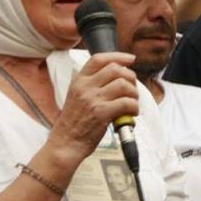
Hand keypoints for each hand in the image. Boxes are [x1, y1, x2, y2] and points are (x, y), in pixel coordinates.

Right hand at [47, 52, 138, 166]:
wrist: (65, 144)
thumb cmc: (74, 123)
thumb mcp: (76, 96)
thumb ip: (92, 84)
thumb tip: (119, 75)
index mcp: (79, 81)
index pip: (99, 59)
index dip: (118, 56)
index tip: (130, 59)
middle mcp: (85, 87)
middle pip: (116, 69)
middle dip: (130, 77)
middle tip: (132, 89)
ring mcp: (93, 99)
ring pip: (124, 85)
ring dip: (134, 94)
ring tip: (132, 103)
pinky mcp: (102, 113)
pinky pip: (127, 103)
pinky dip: (134, 107)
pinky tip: (131, 113)